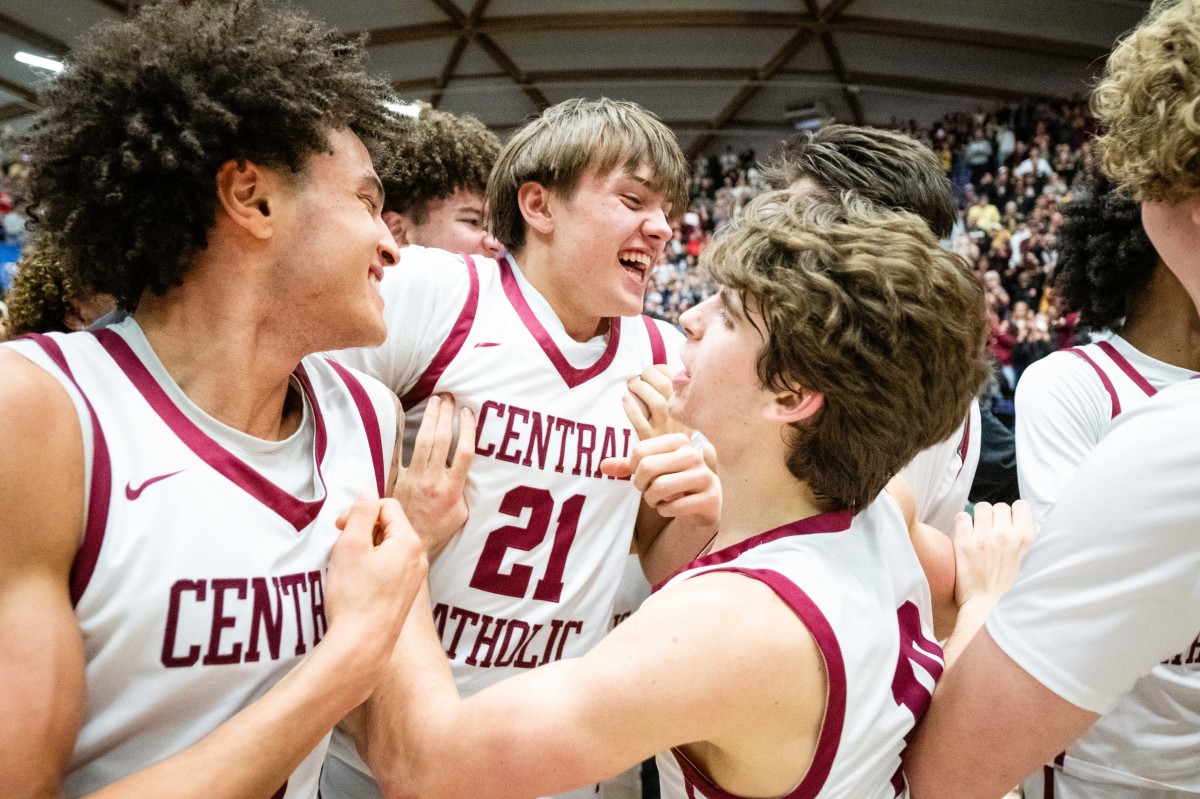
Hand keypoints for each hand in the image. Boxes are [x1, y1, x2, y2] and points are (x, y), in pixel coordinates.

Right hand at [325, 494, 427, 698]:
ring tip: (345, 567)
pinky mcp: (403, 595)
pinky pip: (388, 568)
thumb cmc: (354, 596)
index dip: (359, 511)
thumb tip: (368, 493)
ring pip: (386, 548)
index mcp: (409, 542)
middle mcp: (418, 559)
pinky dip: (370, 567)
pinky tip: (354, 583)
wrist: (361, 645)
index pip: (386, 506)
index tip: (339, 528)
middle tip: (340, 548)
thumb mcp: (351, 545)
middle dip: (361, 531)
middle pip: (389, 527)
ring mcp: (413, 579)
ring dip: (364, 550)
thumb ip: (360, 513)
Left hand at [394, 394, 474, 558]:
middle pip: (442, 439)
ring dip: (430, 418)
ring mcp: (414, 477)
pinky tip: (406, 418)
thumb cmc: (438, 529)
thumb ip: (464, 490)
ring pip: (424, 441)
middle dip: (446, 415)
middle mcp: (433, 479)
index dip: (467, 429)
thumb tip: (466, 471)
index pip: (464, 451)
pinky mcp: (397, 478)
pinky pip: (398, 453)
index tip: (468, 412)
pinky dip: (401, 435)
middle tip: (449, 397)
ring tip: (435, 401)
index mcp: (452, 487)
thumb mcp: (461, 513)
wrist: (411, 541)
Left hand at [601, 433, 719, 527]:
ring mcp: (703, 476)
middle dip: (641, 484)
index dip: (633, 468)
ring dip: (652, 499)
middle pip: (648, 467)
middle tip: (646, 490)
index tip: (641, 475)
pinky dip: (665, 510)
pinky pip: (674, 506)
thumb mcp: (651, 470)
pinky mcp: (709, 497)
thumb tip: (602, 466)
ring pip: (660, 487)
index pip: (640, 451)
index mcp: (679, 441)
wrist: (703, 502)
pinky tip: (671, 508)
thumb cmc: (672, 481)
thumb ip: (627, 466)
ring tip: (657, 500)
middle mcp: (693, 455)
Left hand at [622, 365, 690, 439]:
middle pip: (666, 386)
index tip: (651, 370)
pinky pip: (640, 421)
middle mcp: (679, 416)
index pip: (677, 379)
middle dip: (650, 375)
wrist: (674, 465)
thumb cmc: (672, 437)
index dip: (661, 370)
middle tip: (639, 376)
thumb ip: (673, 397)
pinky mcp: (651, 440)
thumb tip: (655, 373)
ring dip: (642, 388)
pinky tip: (625, 400)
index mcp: (686, 407)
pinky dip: (631, 408)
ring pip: (656, 401)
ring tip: (632, 385)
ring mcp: (665, 429)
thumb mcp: (682, 418)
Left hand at [953, 501, 1035, 610]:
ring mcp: (984, 538)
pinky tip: (965, 534)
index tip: (1007, 522)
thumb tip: (1024, 519)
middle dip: (995, 516)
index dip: (1013, 512)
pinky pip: (962, 516)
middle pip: (999, 506)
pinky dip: (962, 523)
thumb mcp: (1023, 560)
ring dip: (978, 517)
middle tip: (991, 531)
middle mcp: (1005, 535)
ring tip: (978, 531)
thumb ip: (1023, 538)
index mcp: (1024, 539)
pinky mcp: (964, 542)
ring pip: (981, 507)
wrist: (983, 605)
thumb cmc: (1003, 583)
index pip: (1021, 506)